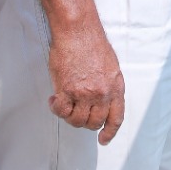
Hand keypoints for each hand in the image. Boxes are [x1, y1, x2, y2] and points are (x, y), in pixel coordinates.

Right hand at [46, 23, 125, 145]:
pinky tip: (54, 100)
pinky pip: (61, 111)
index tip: (103, 139)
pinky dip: (56, 109)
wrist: (77, 30)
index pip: (116, 118)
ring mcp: (85, 94)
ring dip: (69, 116)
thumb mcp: (110, 66)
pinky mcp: (67, 90)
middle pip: (94, 122)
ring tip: (64, 104)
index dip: (109, 132)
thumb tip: (102, 99)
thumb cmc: (91, 42)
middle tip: (76, 112)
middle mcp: (102, 93)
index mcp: (115, 87)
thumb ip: (108, 85)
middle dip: (85, 122)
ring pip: (77, 120)